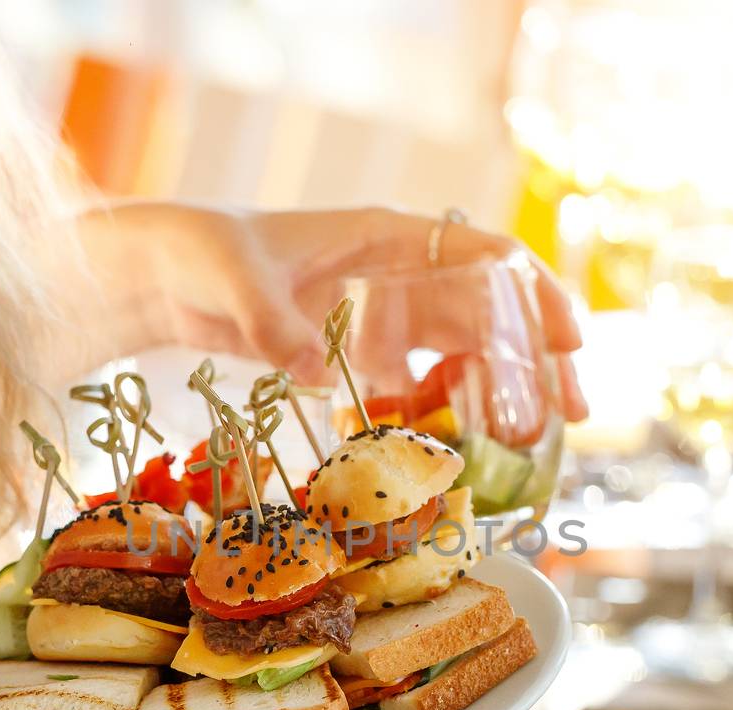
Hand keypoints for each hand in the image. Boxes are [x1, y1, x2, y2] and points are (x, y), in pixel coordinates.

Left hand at [87, 204, 587, 420]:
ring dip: (498, 391)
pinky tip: (454, 450)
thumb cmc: (202, 252)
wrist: (163, 276)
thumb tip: (322, 371)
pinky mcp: (360, 353)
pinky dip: (438, 413)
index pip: (483, 255)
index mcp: (387, 236)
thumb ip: (275, 323)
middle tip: (569, 413)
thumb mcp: (236, 280)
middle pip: (489, 312)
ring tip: (529, 444)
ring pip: (462, 351)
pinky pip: (414, 383)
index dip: (533, 294)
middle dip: (534, 358)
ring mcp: (382, 315)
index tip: (568, 340)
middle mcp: (398, 273)